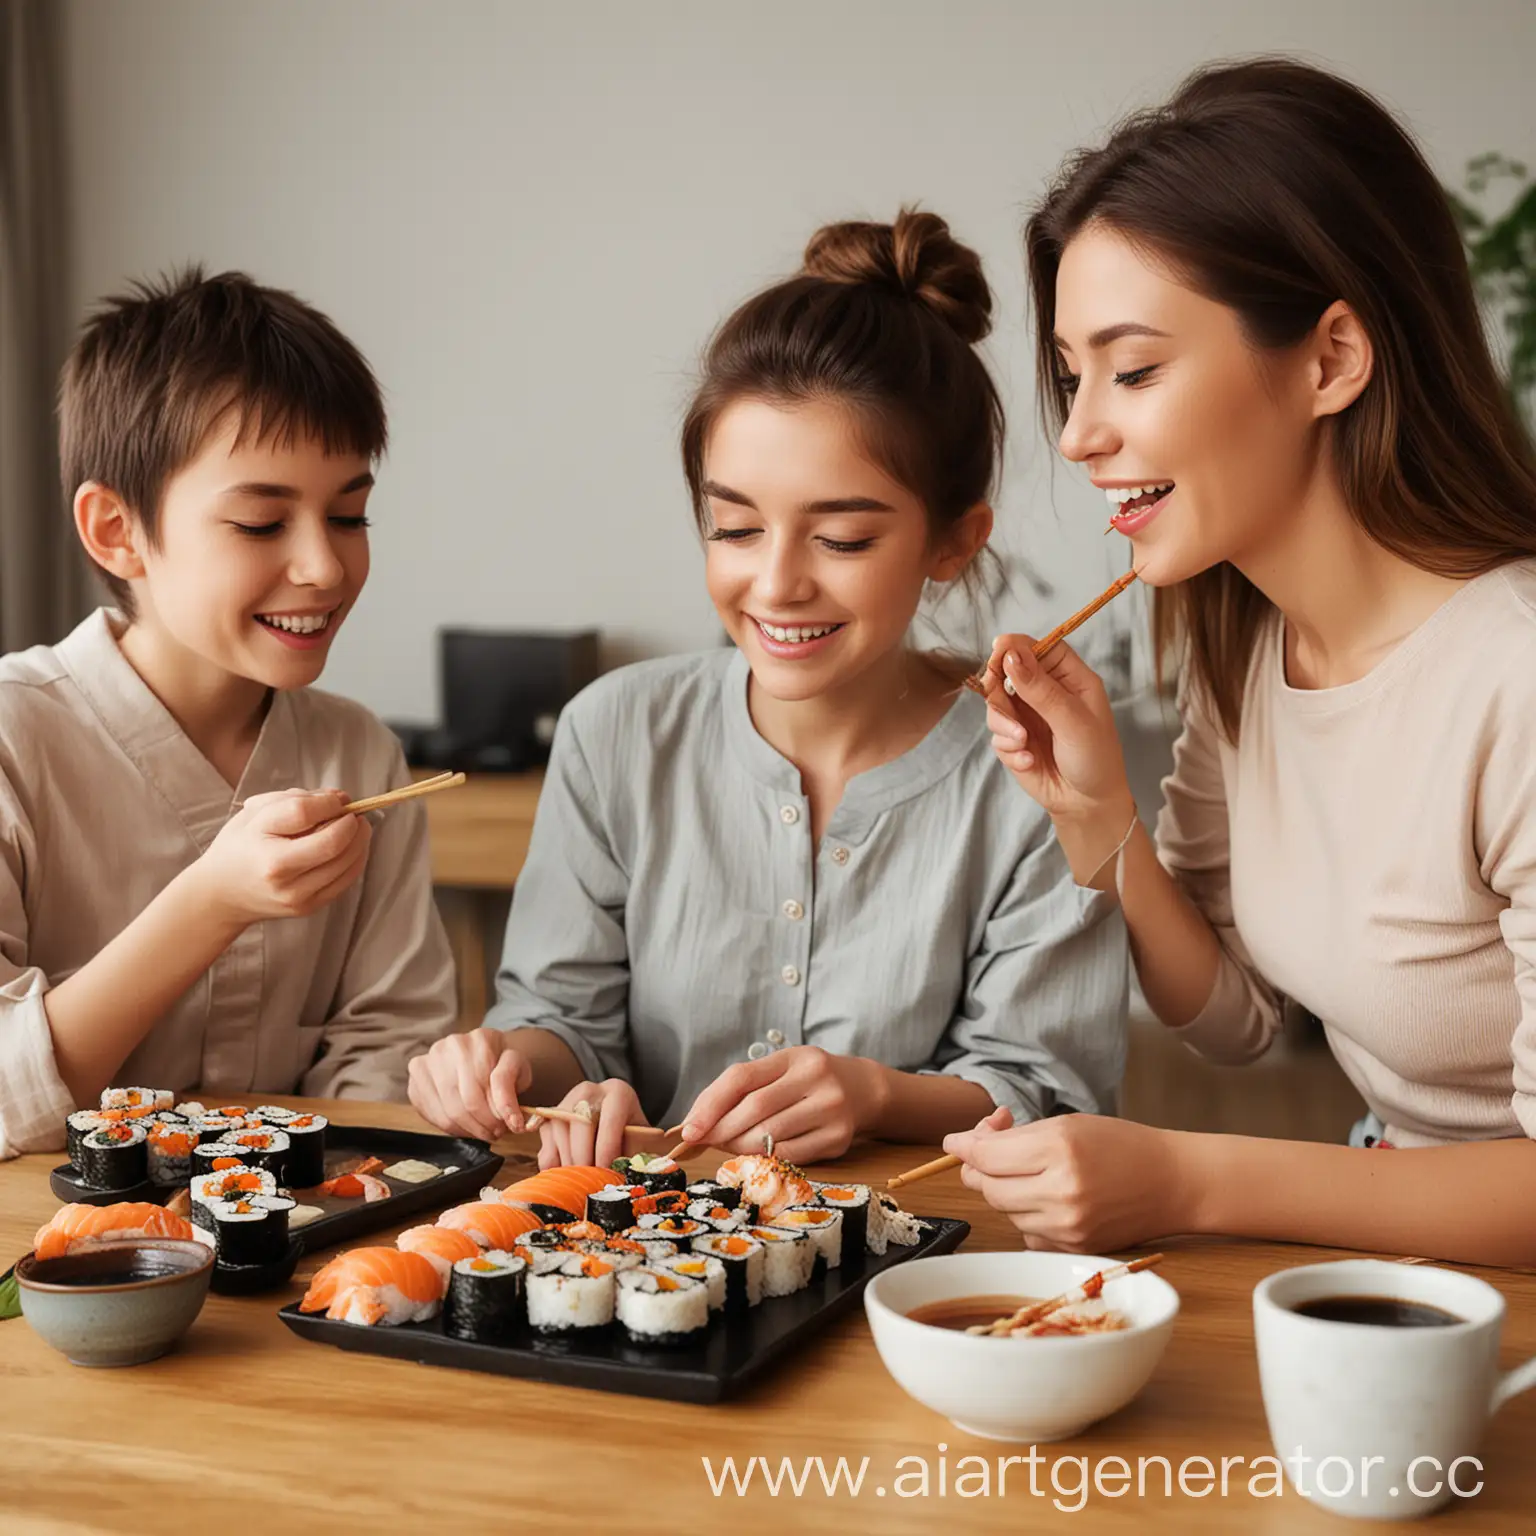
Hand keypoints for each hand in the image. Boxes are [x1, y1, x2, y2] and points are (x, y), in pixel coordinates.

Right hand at [189, 789, 372, 927]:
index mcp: (261, 845)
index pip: (303, 813)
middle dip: (352, 822)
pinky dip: (356, 858)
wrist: (221, 895)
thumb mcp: (254, 813)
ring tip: (355, 826)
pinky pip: (347, 879)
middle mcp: (280, 874)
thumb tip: (340, 798)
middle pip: (333, 842)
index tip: (335, 799)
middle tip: (353, 812)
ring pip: (347, 861)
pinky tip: (352, 846)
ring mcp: (297, 895)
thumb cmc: (239, 847)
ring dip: (360, 839)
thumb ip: (295, 799)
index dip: (327, 802)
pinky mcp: (309, 907)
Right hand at [408, 1028, 531, 1141]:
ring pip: (446, 1112)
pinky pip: (430, 1113)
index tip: (509, 1126)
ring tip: (482, 1131)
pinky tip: (464, 1126)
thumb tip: (512, 1120)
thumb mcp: (520, 1072)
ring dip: (467, 1130)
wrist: (485, 1055)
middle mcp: (450, 1045)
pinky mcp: (416, 1078)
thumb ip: (512, 1092)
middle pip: (463, 1102)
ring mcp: (429, 1060)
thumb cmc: (502, 1064)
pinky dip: (450, 1127)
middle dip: (482, 1125)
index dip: (496, 1115)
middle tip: (496, 1133)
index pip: (484, 1088)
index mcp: (480, 1039)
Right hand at [535, 1079, 649, 1170]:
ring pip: (559, 1131)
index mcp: (617, 1093)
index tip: (606, 1170)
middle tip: (588, 1181)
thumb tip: (633, 1171)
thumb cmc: (631, 1138)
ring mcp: (566, 1103)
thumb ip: (639, 1154)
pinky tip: (564, 1176)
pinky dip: (552, 1163)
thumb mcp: (642, 1142)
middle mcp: (589, 1092)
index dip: (607, 1147)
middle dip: (583, 1156)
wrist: (614, 1127)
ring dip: (567, 1161)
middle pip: (580, 1121)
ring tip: (579, 1181)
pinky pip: (545, 1142)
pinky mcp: (548, 1119)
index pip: (610, 1118)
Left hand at [677, 1046, 885, 1165]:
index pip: (741, 1077)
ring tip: (730, 1147)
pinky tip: (757, 1155)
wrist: (863, 1091)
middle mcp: (815, 1077)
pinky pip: (789, 1155)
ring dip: (739, 1147)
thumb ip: (741, 1090)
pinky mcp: (838, 1137)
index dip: (709, 1105)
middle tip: (705, 1143)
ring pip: (770, 1136)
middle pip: (754, 1109)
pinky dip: (764, 1159)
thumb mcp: (780, 1071)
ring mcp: (830, 1108)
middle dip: (721, 1131)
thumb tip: (695, 1124)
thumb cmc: (807, 1082)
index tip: (689, 1130)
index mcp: (793, 1057)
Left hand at [942, 1113, 1192, 1252]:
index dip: (965, 1145)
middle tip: (992, 1150)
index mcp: (1059, 1151)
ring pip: (1005, 1211)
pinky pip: (1027, 1233)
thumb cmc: (1121, 1145)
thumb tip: (966, 1143)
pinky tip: (1050, 1199)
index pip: (987, 1155)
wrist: (1174, 1183)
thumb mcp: (1066, 1124)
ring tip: (1034, 1171)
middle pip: (989, 1187)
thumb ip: (1015, 1137)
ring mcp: (1068, 1228)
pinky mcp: (1074, 1250)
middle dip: (982, 1168)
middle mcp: (1062, 1193)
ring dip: (1006, 1191)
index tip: (954, 1139)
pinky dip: (1027, 1216)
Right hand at [981, 635, 1131, 820]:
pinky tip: (1028, 760)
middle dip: (998, 683)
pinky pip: (996, 734)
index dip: (1019, 645)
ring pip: (996, 703)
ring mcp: (1028, 716)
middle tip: (996, 694)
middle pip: (1009, 670)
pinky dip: (1008, 746)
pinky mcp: (1015, 740)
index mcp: (1070, 679)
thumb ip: (1041, 689)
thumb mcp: (1073, 721)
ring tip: (1022, 741)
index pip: (1041, 648)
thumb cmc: (1095, 758)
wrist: (1087, 804)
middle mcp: (1046, 693)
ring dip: (1003, 723)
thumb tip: (1010, 656)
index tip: (999, 649)